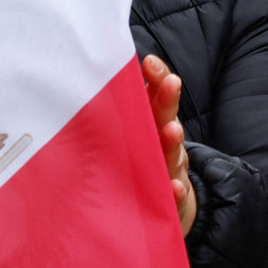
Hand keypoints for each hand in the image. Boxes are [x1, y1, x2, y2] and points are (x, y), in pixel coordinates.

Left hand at [141, 54, 195, 236]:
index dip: (156, 78)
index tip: (150, 62)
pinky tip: (174, 188)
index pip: (155, 96)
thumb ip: (124, 114)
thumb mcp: (137, 137)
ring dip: (172, 144)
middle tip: (171, 82)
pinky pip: (174, 198)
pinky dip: (175, 193)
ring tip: (172, 131)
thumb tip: (92, 80)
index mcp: (152, 126)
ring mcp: (170, 172)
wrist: (172, 205)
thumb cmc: (142, 164)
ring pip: (172, 156)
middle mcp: (163, 145)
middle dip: (168, 100)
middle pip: (166, 119)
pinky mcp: (171, 202)